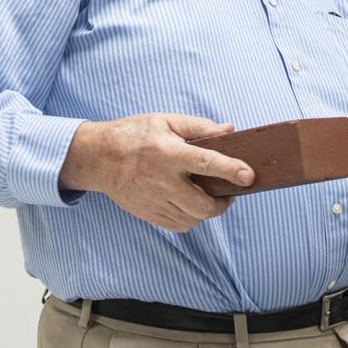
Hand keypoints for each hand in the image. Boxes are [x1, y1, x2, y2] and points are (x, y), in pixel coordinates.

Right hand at [57, 113, 253, 232]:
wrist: (99, 159)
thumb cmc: (134, 135)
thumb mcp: (165, 121)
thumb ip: (199, 126)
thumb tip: (229, 130)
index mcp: (168, 153)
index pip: (206, 163)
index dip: (230, 170)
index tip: (249, 176)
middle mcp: (162, 181)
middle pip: (204, 205)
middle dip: (223, 202)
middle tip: (229, 193)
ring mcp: (154, 201)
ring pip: (194, 218)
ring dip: (207, 210)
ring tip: (208, 197)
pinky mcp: (149, 214)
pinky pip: (180, 226)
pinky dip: (192, 219)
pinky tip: (190, 205)